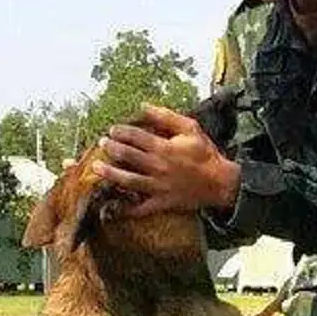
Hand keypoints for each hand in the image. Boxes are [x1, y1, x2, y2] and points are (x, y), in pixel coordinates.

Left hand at [94, 105, 240, 218]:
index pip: (135, 137)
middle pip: (127, 157)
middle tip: (101, 144)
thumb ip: (166, 116)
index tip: (112, 130)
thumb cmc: (205, 153)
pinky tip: (112, 206)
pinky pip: (140, 209)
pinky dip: (125, 210)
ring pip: (128, 181)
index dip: (120, 132)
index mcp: (164, 148)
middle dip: (111, 149)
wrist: (220, 182)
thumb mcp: (190, 128)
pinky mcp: (161, 203)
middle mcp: (158, 167)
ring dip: (110, 174)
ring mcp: (158, 187)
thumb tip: (144, 106)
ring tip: (96, 168)